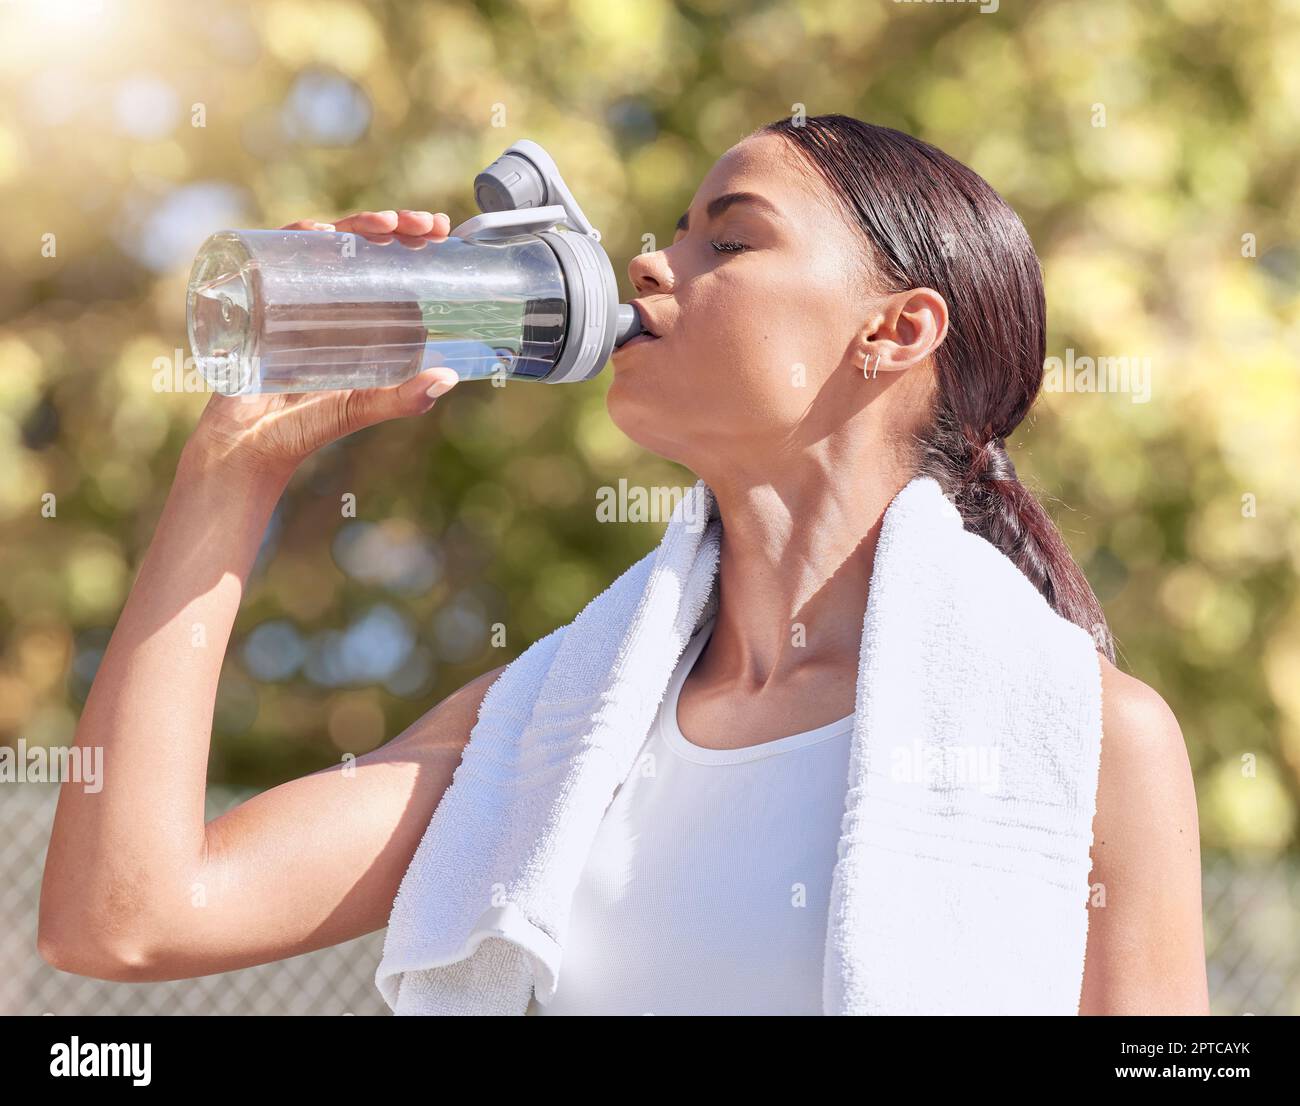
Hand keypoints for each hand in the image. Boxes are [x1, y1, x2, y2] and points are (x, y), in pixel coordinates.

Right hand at [191, 210, 457, 477]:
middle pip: (359, 246)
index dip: (412, 241)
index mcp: (352, 317)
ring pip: (324, 242)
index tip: (440, 229)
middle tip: (425, 225)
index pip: (385, 266)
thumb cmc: (300, 429)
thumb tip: (448, 379)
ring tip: (385, 225)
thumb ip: (400, 399)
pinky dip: (297, 236)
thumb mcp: (359, 408)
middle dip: (393, 224)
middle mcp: (323, 299)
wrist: (243, 447)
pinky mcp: (257, 296)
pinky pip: (275, 254)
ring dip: (355, 224)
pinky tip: (321, 233)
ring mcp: (289, 294)